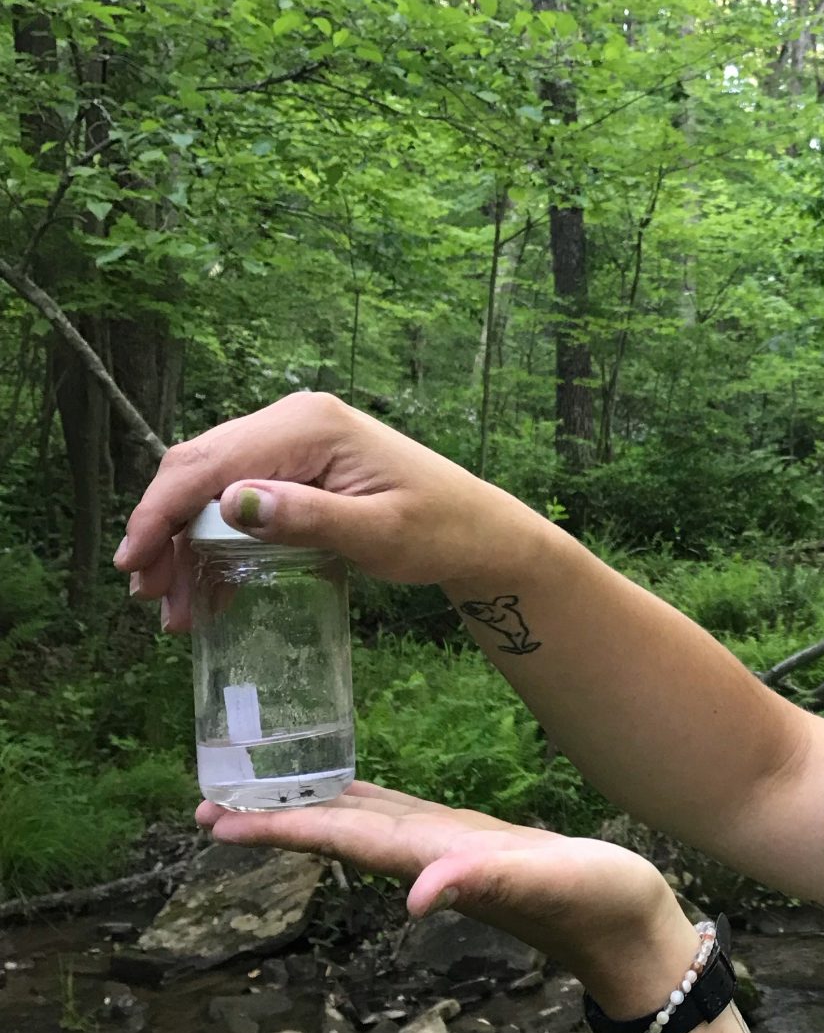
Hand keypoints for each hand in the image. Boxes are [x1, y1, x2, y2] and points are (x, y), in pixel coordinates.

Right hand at [113, 391, 520, 630]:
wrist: (478, 532)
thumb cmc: (440, 531)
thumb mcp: (378, 534)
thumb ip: (308, 519)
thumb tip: (233, 503)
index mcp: (309, 426)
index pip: (212, 463)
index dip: (161, 511)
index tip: (135, 563)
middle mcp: (293, 422)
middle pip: (199, 471)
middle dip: (165, 535)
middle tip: (154, 599)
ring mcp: (293, 441)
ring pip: (211, 488)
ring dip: (185, 545)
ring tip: (176, 610)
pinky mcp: (297, 467)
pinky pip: (237, 498)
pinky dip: (213, 542)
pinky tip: (207, 590)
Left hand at [196, 779, 692, 1003]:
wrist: (638, 935)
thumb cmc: (602, 906)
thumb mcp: (550, 885)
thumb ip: (486, 884)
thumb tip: (417, 897)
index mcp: (437, 859)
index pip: (344, 839)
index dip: (281, 830)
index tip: (217, 824)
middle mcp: (431, 859)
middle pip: (339, 835)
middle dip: (275, 823)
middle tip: (206, 808)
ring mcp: (450, 855)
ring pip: (364, 827)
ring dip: (309, 815)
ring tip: (257, 801)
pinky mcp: (474, 847)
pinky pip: (401, 820)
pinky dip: (364, 805)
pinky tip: (353, 796)